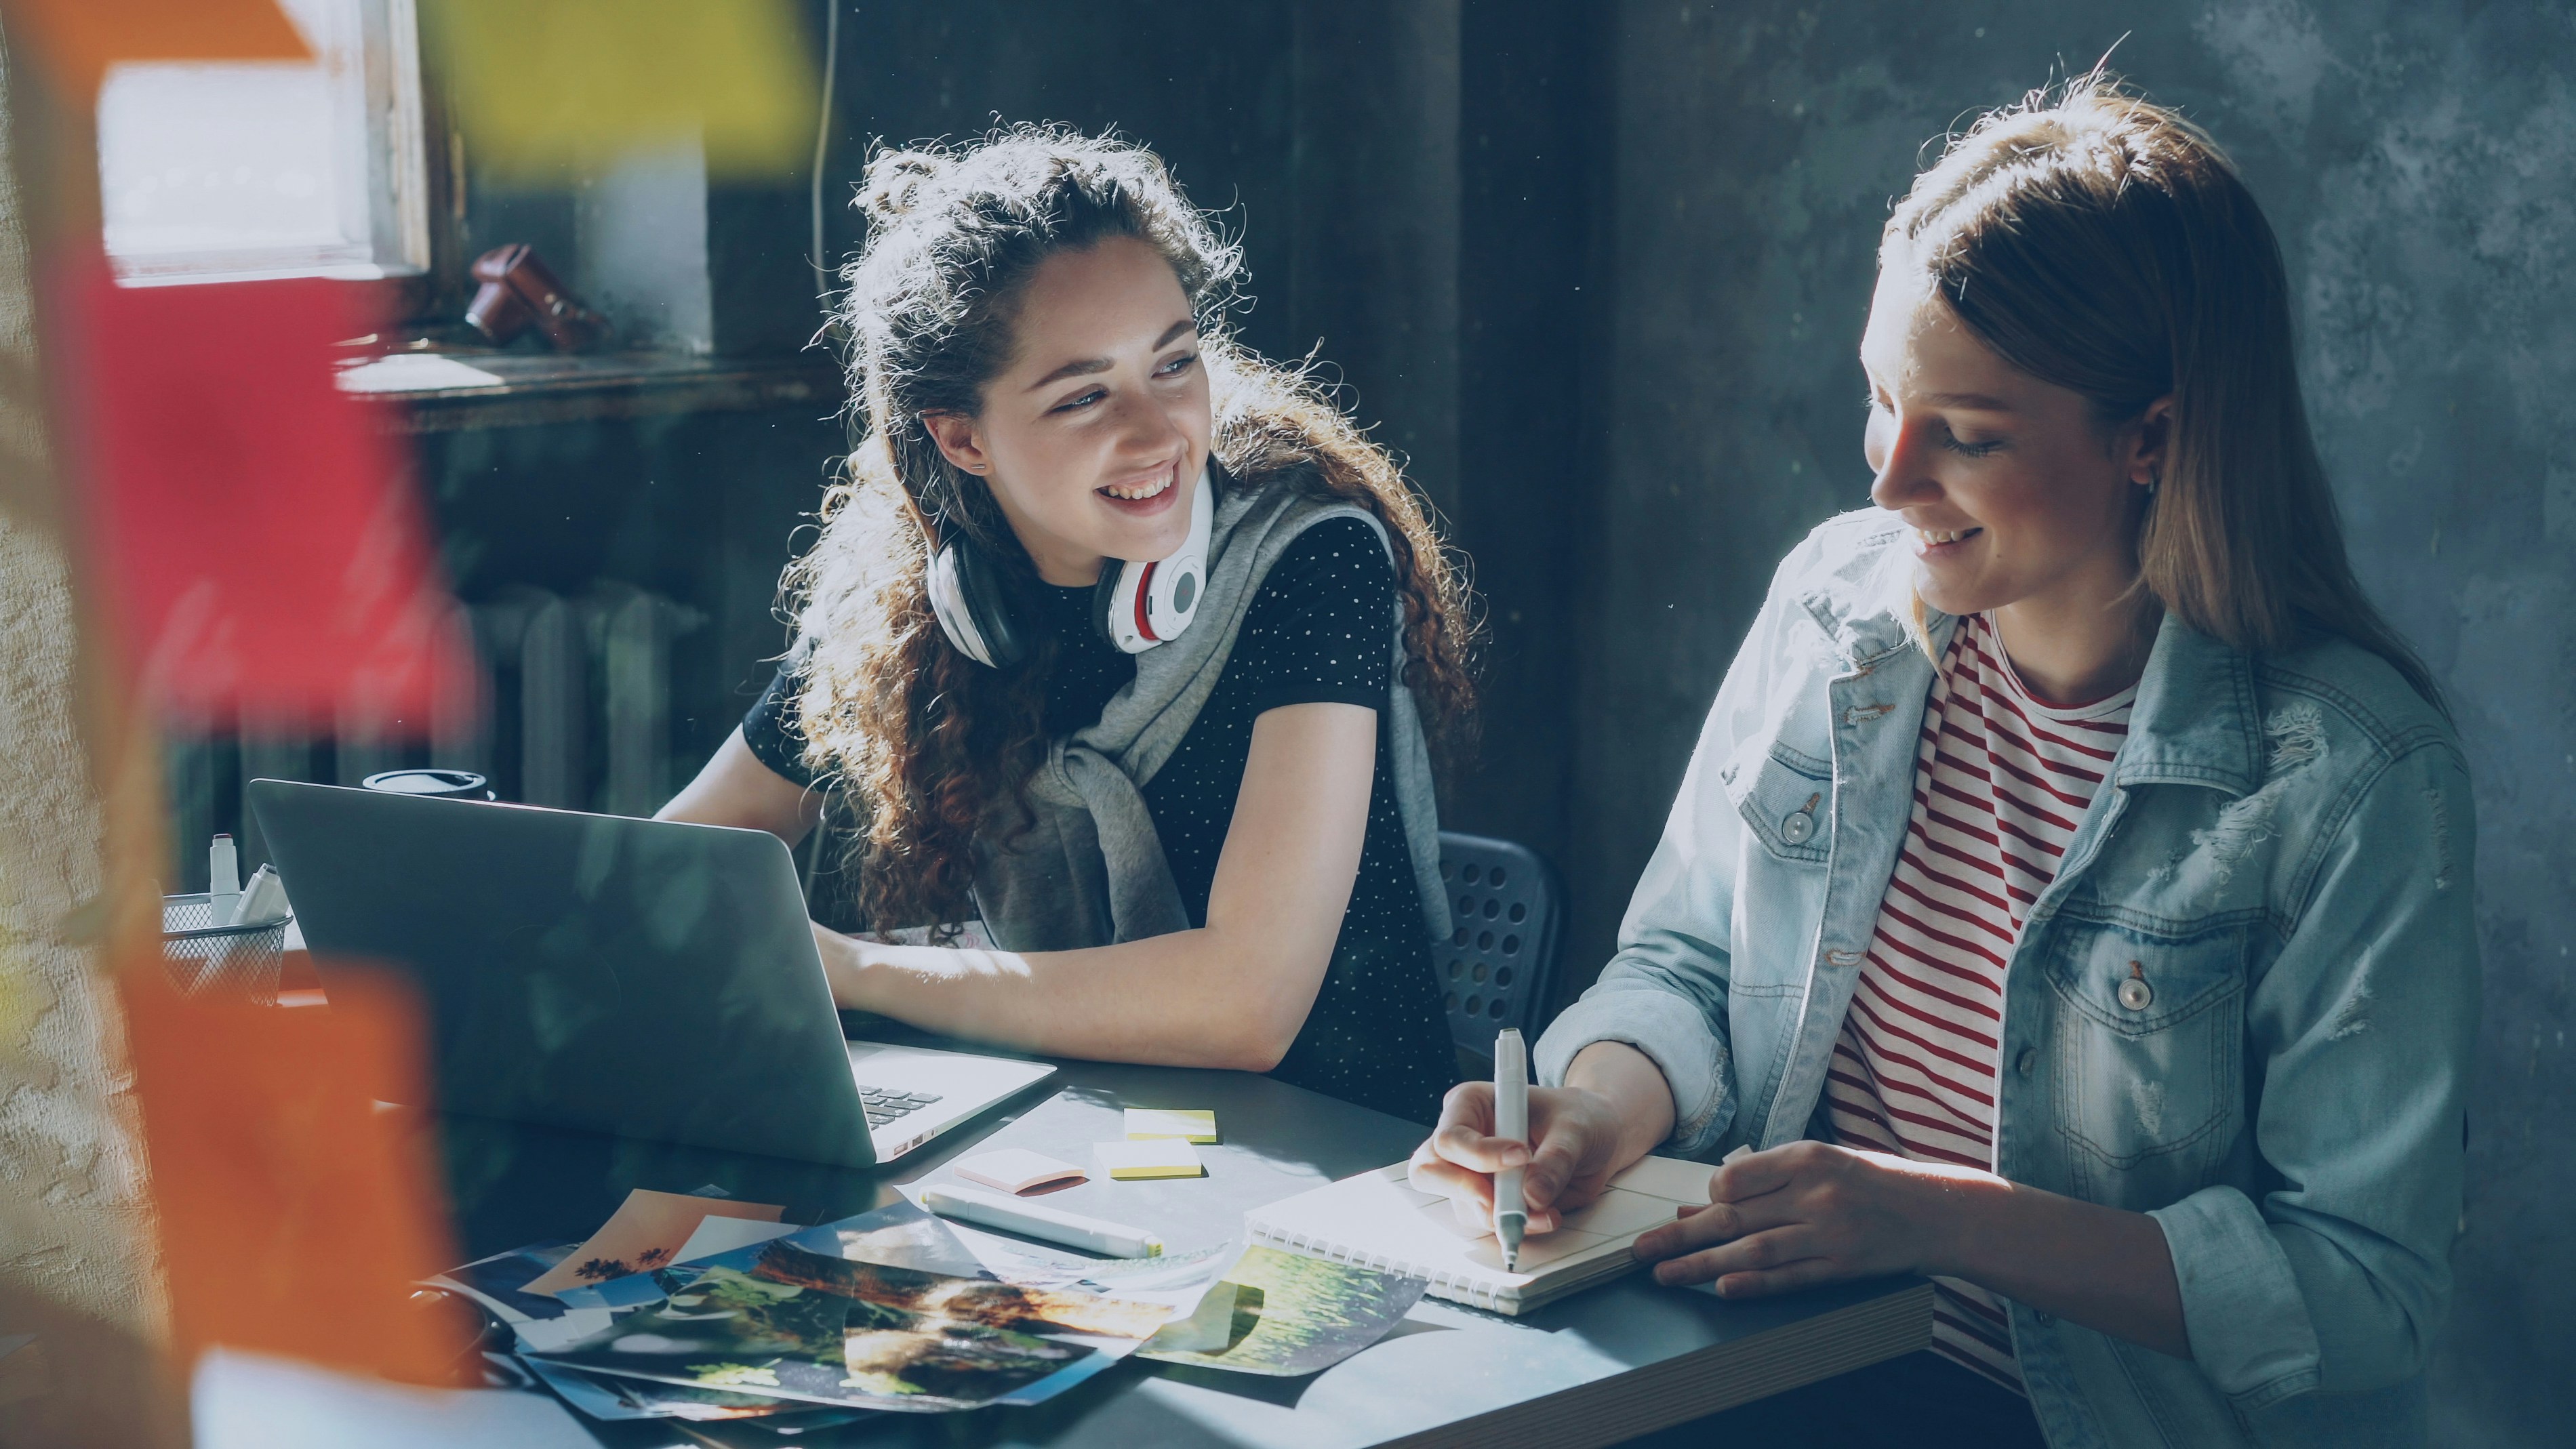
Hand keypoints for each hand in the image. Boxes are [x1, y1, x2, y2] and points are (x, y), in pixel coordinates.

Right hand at [1407, 1080, 1633, 1235]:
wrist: (1596, 1138)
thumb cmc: (1579, 1117)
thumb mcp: (1575, 1128)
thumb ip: (1555, 1159)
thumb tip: (1532, 1196)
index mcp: (1470, 1105)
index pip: (1451, 1137)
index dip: (1479, 1155)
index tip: (1522, 1157)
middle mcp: (1463, 1140)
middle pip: (1430, 1172)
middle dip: (1466, 1193)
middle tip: (1505, 1202)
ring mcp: (1472, 1174)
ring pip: (1462, 1206)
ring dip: (1502, 1216)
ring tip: (1546, 1211)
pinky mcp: (1489, 1201)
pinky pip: (1488, 1223)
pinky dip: (1516, 1227)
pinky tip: (1546, 1217)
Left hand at [1631, 1140, 1993, 1297]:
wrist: (1934, 1209)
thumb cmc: (1868, 1182)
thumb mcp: (1817, 1165)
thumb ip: (1760, 1181)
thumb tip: (1698, 1204)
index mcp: (1806, 1158)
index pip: (1736, 1178)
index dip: (1708, 1197)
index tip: (1691, 1209)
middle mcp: (1815, 1194)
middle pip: (1734, 1217)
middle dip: (1681, 1236)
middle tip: (1640, 1250)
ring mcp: (1830, 1233)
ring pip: (1754, 1250)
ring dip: (1703, 1265)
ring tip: (1665, 1275)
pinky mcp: (1843, 1266)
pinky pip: (1791, 1277)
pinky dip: (1755, 1284)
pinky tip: (1724, 1289)